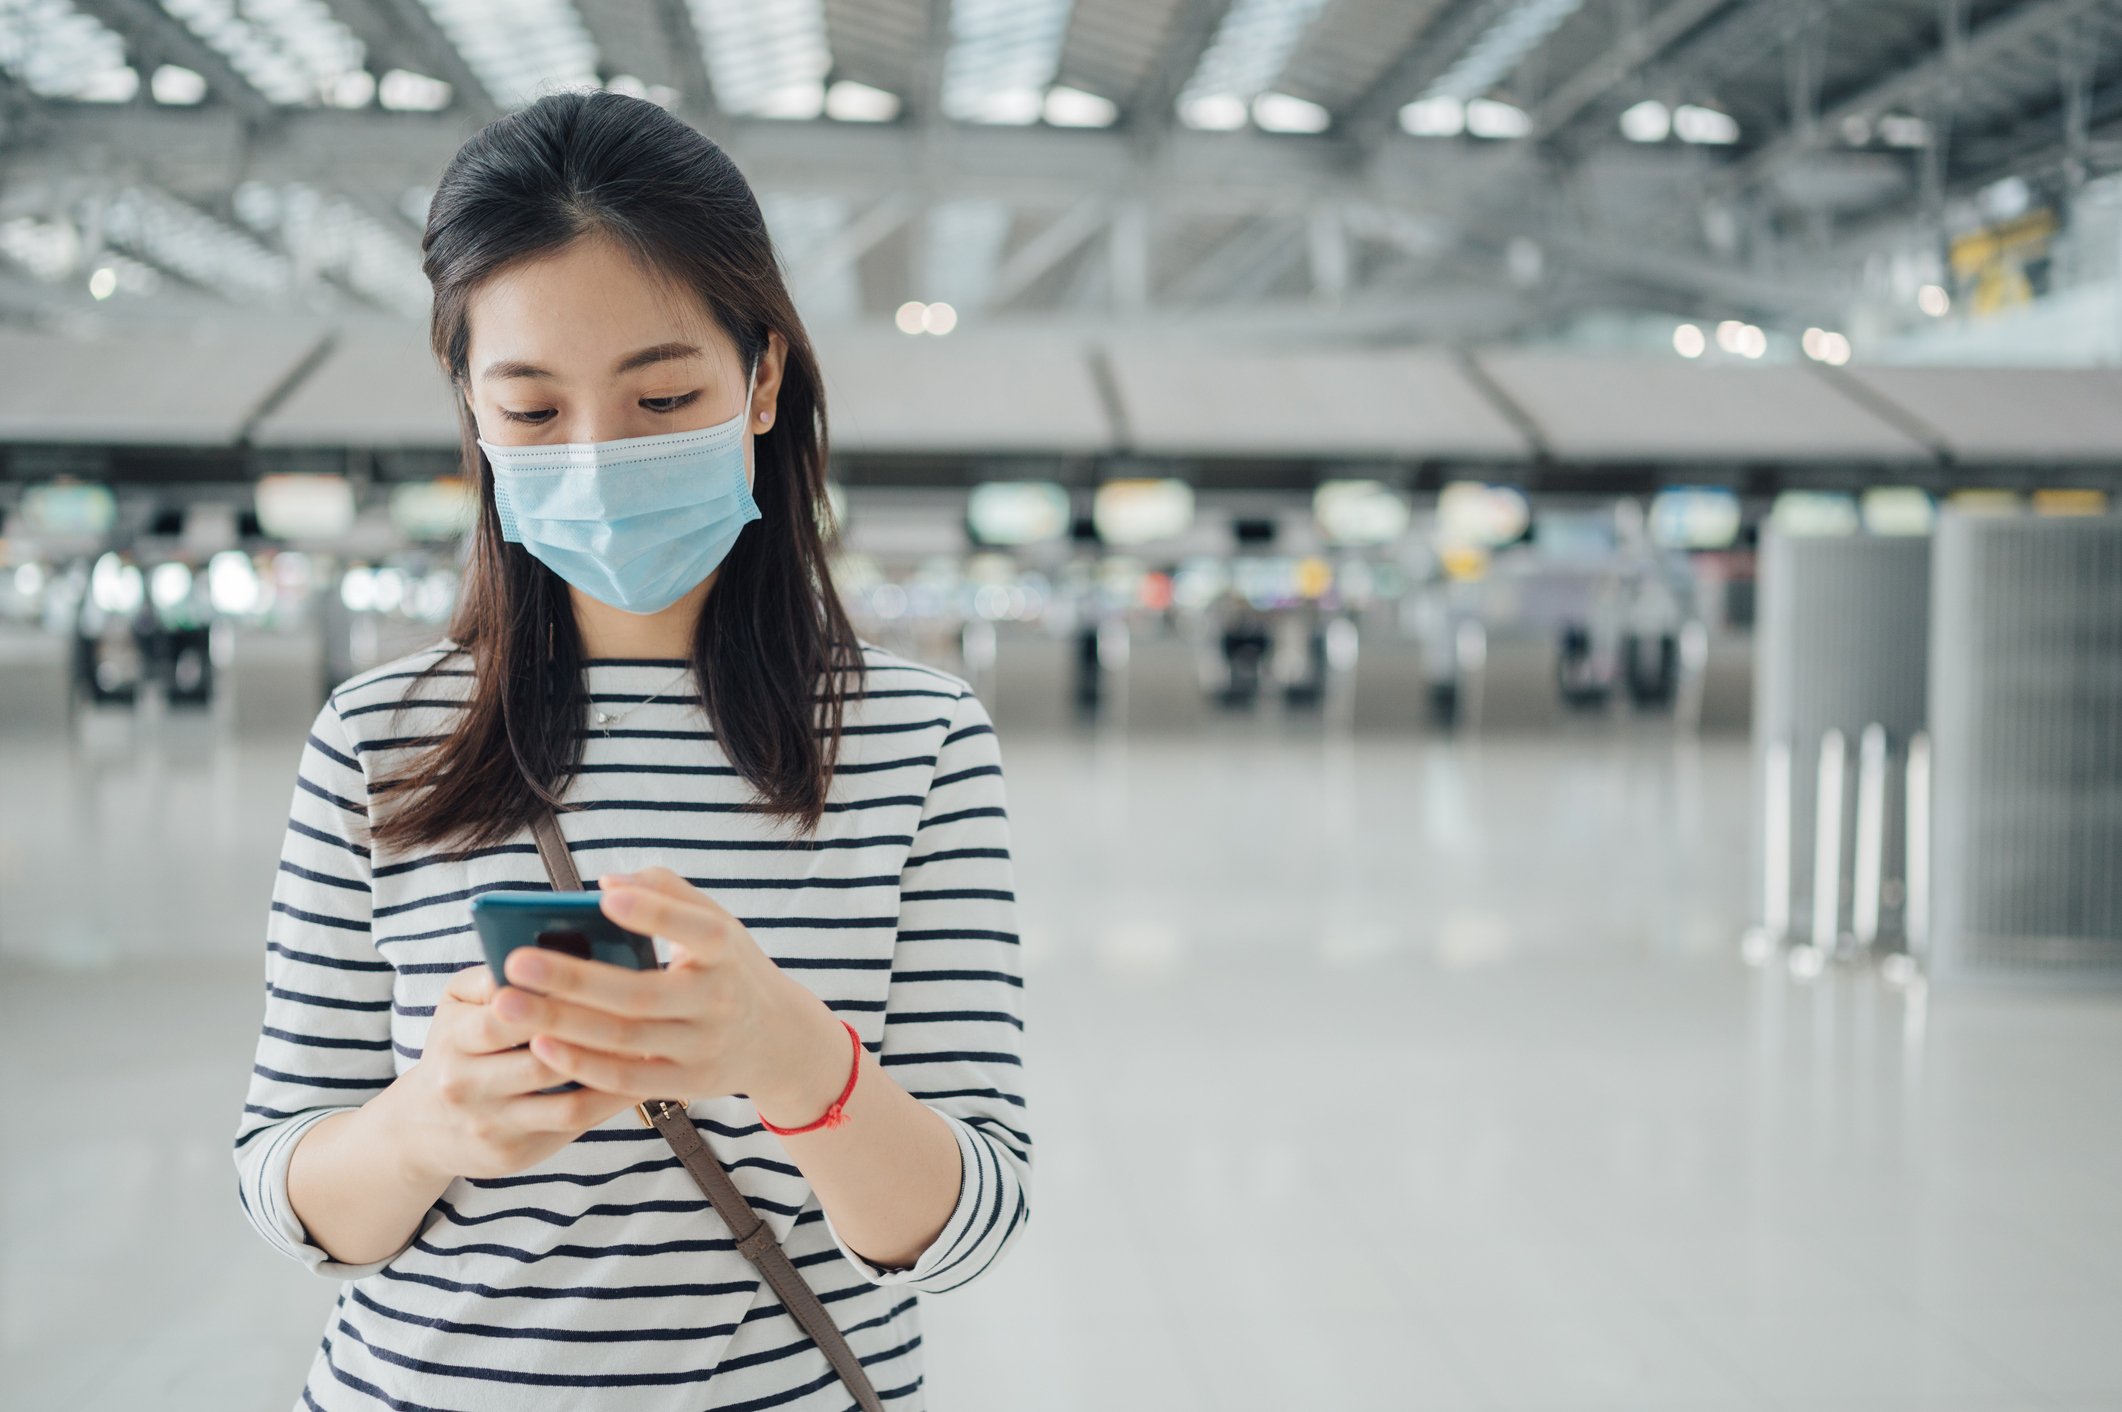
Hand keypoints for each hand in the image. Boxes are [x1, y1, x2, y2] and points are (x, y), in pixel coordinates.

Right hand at [381, 962, 639, 1184]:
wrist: (421, 1126)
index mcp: (454, 1039)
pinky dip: (608, 1103)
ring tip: (654, 1049)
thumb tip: (539, 956)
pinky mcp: (512, 1154)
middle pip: (541, 1064)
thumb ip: (490, 977)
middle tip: (646, 1016)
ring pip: (565, 1104)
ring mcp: (490, 1126)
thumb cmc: (456, 1046)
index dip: (556, 1001)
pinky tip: (640, 1079)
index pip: (506, 1018)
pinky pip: (571, 1127)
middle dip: (594, 1041)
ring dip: (612, 1077)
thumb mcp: (456, 1004)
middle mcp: (466, 1087)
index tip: (603, 978)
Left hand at [495, 866, 848, 1122]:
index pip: (695, 929)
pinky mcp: (686, 1086)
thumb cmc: (729, 966)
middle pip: (640, 994)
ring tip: (508, 1006)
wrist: (778, 1038)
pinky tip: (540, 1047)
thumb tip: (607, 882)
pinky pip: (627, 1081)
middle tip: (515, 962)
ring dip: (563, 1025)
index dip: (653, 914)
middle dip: (574, 979)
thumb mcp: (717, 922)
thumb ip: (667, 892)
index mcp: (725, 950)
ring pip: (626, 1040)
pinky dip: (582, 1066)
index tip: (604, 896)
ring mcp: (702, 1048)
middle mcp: (718, 1001)